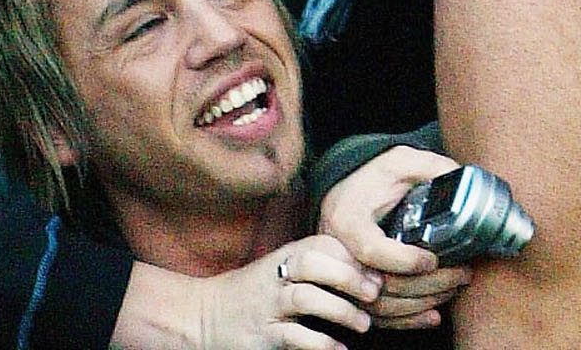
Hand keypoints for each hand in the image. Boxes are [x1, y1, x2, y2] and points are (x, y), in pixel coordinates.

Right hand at [191, 237, 378, 349]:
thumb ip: (315, 266)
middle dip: (348, 276)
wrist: (205, 316)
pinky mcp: (262, 336)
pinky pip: (293, 337)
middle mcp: (276, 277)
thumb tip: (366, 273)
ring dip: (340, 311)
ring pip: (306, 299)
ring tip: (363, 324)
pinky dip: (320, 344)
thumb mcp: (281, 270)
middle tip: (375, 293)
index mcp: (284, 257)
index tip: (375, 270)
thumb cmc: (254, 292)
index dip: (350, 254)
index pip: (320, 243)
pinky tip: (338, 349)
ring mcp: (267, 306)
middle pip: (313, 263)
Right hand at [319, 149, 469, 328]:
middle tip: (461, 273)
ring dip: (422, 304)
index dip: (405, 261)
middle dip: (428, 284)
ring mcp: (344, 277)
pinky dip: (408, 320)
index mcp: (348, 221)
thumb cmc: (371, 176)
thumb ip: (430, 167)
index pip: (373, 251)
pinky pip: (379, 316)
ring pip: (382, 307)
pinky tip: (433, 314)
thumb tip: (464, 177)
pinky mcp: (353, 290)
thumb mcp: (399, 161)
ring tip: (454, 288)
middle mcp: (340, 254)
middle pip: (383, 285)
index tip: (433, 258)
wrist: (344, 190)